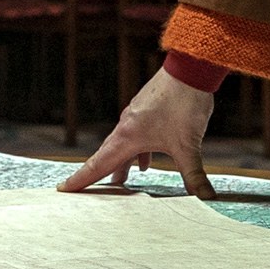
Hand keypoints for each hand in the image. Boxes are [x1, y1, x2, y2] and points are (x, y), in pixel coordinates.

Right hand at [57, 67, 216, 197]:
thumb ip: (194, 175)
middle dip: (97, 175)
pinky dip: (136, 151)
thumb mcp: (189, 146)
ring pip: (123, 146)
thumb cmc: (184, 104)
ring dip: (120, 164)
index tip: (63, 189)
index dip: (81, 179)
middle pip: (106, 156)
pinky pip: (135, 136)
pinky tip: (146, 161)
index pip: (99, 164)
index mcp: (128, 136)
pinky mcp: (147, 110)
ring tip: (119, 181)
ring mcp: (136, 116)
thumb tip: (206, 198)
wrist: (190, 70)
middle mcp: (126, 126)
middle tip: (82, 190)